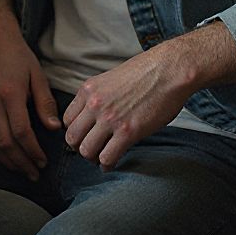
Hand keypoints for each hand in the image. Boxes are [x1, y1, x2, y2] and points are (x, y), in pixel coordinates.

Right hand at [0, 14, 61, 179]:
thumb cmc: (19, 57)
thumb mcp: (38, 75)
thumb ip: (45, 102)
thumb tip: (55, 128)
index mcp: (9, 93)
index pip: (20, 132)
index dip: (32, 151)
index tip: (43, 161)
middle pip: (4, 143)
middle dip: (21, 163)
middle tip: (35, 173)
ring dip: (7, 162)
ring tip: (22, 170)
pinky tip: (5, 158)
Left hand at [63, 47, 191, 170]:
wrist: (168, 70)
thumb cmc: (144, 74)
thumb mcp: (110, 80)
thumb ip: (98, 97)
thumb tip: (92, 118)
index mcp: (88, 89)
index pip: (67, 120)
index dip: (76, 131)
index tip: (86, 136)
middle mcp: (94, 104)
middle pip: (72, 137)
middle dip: (80, 147)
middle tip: (92, 150)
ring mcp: (110, 118)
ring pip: (86, 150)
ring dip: (93, 157)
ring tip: (103, 156)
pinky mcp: (128, 132)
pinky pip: (107, 157)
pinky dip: (107, 164)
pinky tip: (113, 161)